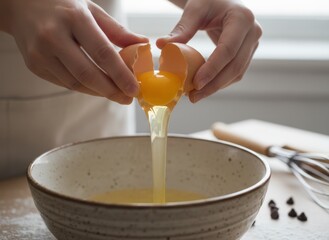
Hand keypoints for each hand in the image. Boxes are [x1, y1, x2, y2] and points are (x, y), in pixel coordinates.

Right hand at [3, 0, 147, 103]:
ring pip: (75, 83)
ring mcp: (41, 53)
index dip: (120, 75)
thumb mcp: (91, 10)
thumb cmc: (63, 6)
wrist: (21, 6)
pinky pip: (64, 83)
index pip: (102, 52)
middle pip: (88, 73)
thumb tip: (143, 45)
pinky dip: (84, 88)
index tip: (134, 89)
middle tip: (127, 99)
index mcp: (74, 18)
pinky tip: (97, 88)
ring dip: (99, 92)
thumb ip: (117, 31)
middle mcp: (54, 36)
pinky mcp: (34, 65)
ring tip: (115, 94)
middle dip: (111, 91)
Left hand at [157, 0, 261, 102]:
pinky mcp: (248, 53)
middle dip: (213, 85)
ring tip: (196, 96)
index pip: (227, 50)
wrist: (222, 0)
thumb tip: (161, 45)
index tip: (196, 84)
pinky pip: (236, 73)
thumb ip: (181, 29)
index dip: (212, 69)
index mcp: (242, 19)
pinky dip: (220, 82)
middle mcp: (253, 32)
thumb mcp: (194, 10)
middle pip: (234, 66)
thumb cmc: (208, 1)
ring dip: (216, 87)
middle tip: (193, 97)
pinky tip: (205, 88)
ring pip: (237, 73)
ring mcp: (253, 44)